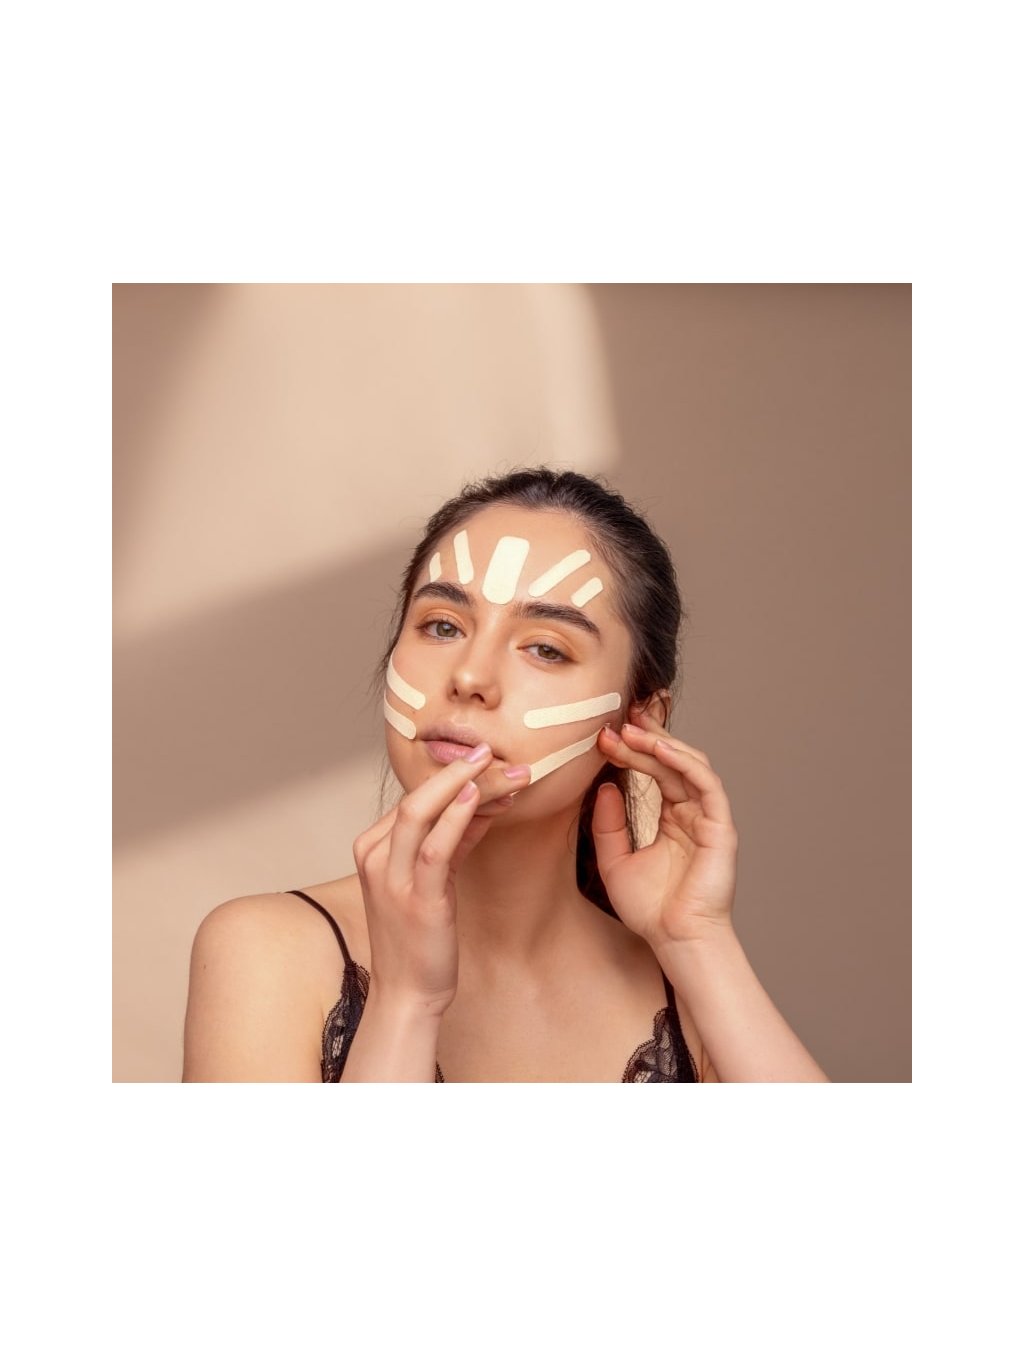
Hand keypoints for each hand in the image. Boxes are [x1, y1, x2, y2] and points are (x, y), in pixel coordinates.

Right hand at [352, 747, 530, 1013]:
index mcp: (373, 847)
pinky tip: (477, 797)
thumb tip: (484, 800)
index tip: (487, 762)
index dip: (452, 776)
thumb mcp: (434, 878)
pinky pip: (435, 849)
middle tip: (491, 750)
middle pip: (416, 797)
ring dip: (464, 786)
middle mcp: (375, 857)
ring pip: (422, 813)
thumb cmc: (420, 937)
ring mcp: (391, 878)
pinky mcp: (416, 899)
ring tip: (499, 768)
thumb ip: (455, 838)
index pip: (414, 798)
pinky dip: (455, 818)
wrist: (407, 993)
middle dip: (456, 769)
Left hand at [591, 707, 738, 949]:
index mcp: (672, 818)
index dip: (630, 752)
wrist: (675, 939)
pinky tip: (660, 749)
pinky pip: (706, 784)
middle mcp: (692, 812)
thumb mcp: (615, 860)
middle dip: (644, 737)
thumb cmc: (650, 909)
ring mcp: (708, 817)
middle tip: (617, 720)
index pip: (654, 772)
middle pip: (670, 762)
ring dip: (660, 744)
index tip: (602, 738)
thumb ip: (609, 824)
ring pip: (688, 765)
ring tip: (631, 730)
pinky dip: (684, 762)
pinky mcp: (721, 826)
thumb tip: (606, 786)